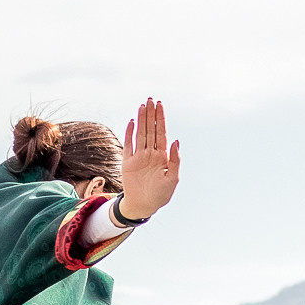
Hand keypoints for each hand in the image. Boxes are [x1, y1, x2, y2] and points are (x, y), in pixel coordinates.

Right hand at [114, 98, 179, 222]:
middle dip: (151, 115)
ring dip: (141, 120)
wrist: (144, 205)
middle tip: (151, 99)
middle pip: (151, 129)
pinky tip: (132, 122)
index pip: (162, 133)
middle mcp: (151, 153)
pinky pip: (128, 144)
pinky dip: (129, 133)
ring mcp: (139, 156)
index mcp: (163, 156)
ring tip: (142, 105)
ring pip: (140, 133)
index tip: (160, 105)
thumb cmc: (161, 194)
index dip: (161, 119)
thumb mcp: (172, 178)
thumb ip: (175, 160)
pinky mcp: (128, 161)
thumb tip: (176, 141)